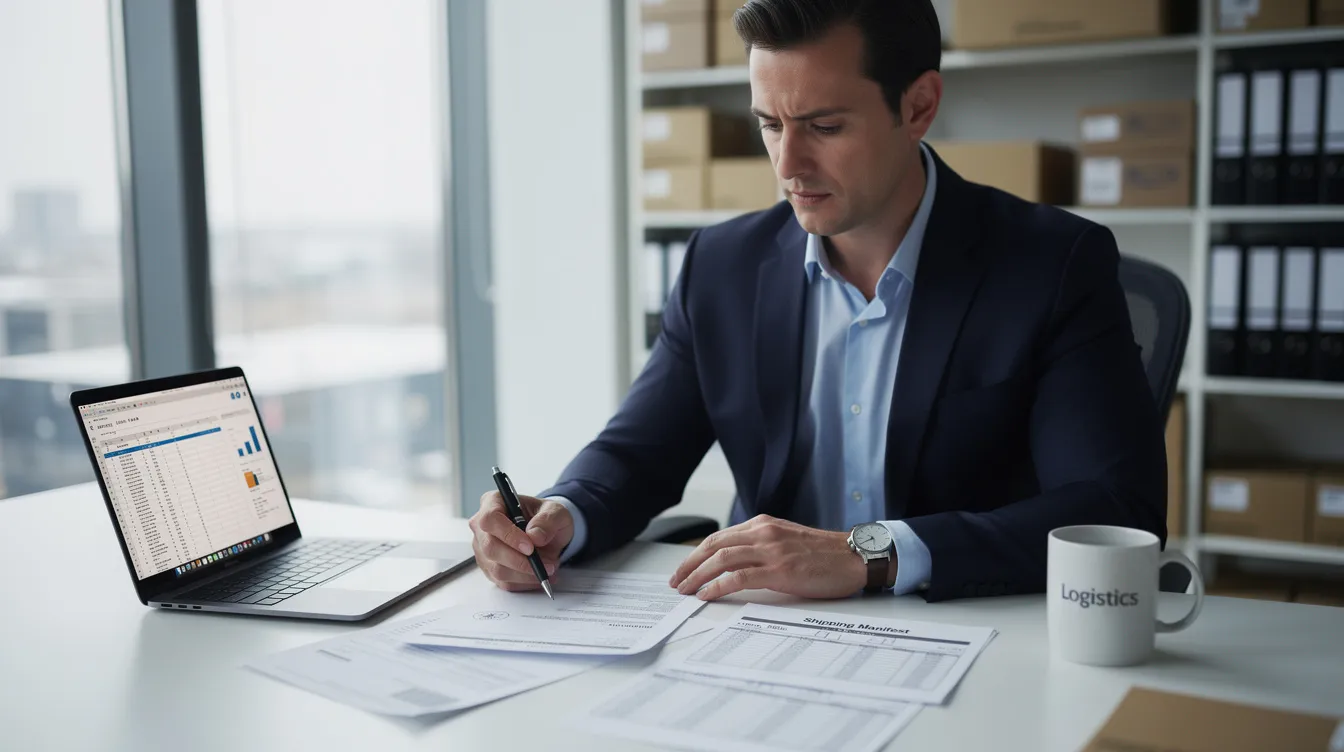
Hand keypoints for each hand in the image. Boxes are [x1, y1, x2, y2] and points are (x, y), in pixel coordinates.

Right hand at [469, 492, 573, 591]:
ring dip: (526, 574)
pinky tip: (540, 575)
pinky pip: (504, 581)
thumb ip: (548, 520)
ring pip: (497, 569)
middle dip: (520, 561)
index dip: (508, 535)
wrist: (546, 533)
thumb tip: (534, 536)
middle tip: (547, 564)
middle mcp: (482, 526)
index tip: (530, 547)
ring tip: (549, 568)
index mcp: (493, 502)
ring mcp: (482, 549)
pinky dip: (525, 582)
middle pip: (490, 548)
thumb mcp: (556, 512)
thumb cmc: (546, 518)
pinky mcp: (489, 568)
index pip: (490, 519)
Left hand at [668, 515, 867, 600]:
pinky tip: (706, 595)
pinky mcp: (780, 570)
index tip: (684, 569)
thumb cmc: (824, 555)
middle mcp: (764, 533)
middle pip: (713, 545)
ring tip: (685, 590)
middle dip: (689, 564)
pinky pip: (739, 576)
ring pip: (721, 559)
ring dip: (697, 575)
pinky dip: (718, 586)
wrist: (854, 557)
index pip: (719, 537)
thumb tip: (734, 565)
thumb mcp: (787, 541)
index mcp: (763, 525)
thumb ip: (762, 547)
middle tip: (675, 581)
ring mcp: (771, 550)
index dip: (697, 554)